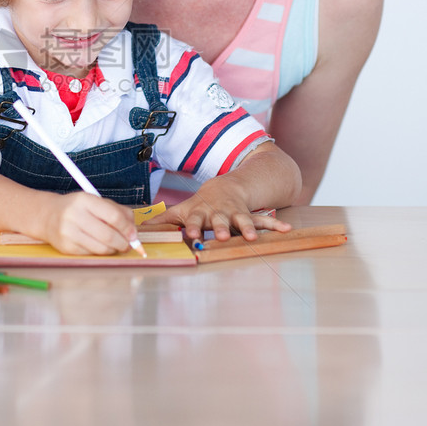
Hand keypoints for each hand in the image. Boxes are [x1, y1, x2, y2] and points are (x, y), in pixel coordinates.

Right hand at [41, 192, 138, 254]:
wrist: (48, 215)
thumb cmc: (78, 208)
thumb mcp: (96, 201)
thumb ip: (118, 211)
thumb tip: (133, 231)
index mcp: (85, 199)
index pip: (113, 216)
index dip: (127, 228)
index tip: (134, 235)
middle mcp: (74, 215)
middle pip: (108, 235)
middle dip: (124, 243)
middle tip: (128, 245)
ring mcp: (68, 232)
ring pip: (101, 248)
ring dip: (114, 250)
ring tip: (116, 246)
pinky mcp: (66, 247)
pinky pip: (91, 254)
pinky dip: (100, 252)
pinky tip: (99, 246)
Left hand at [147, 182, 291, 241]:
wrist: (225, 188)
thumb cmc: (200, 205)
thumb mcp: (182, 210)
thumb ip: (163, 220)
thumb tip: (139, 228)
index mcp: (200, 213)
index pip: (193, 221)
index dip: (192, 227)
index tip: (190, 235)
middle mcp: (218, 214)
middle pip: (218, 221)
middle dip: (219, 228)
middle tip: (220, 236)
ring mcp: (235, 214)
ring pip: (242, 221)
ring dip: (246, 228)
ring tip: (252, 238)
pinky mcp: (250, 216)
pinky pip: (265, 221)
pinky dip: (276, 225)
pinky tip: (287, 230)